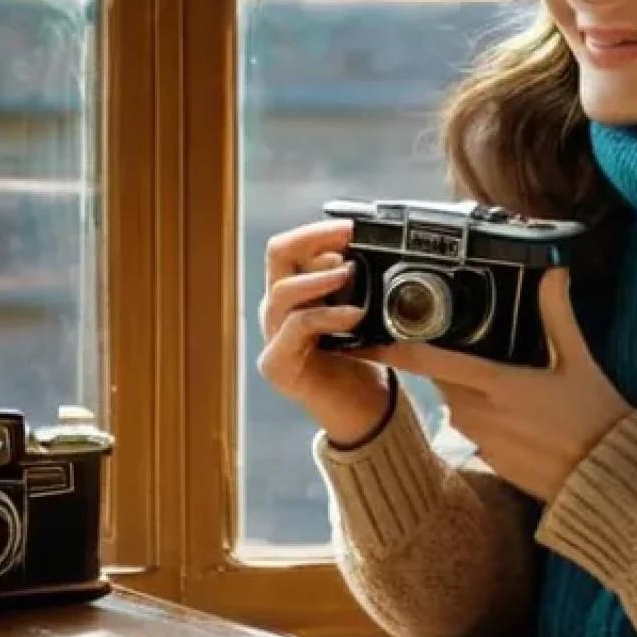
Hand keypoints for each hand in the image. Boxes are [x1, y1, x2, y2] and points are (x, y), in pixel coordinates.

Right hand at [256, 219, 390, 446]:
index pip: (291, 245)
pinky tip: (354, 314)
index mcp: (294, 290)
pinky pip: (297, 327)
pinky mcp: (278, 363)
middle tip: (347, 236)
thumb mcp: (360, 307)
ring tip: (350, 272)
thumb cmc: (361, 358)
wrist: (363, 409)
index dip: (318, 231)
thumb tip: (363, 247)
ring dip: (319, 277)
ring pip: (283, 290)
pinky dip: (327, 315)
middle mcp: (277, 308)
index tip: (352, 226)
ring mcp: (273, 336)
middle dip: (314, 238)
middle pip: (277, 254)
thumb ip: (354, 280)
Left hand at [358, 266, 631, 502]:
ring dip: (464, 383)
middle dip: (441, 356)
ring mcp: (482, 439)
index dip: (391, 349)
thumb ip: (557, 313)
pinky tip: (511, 405)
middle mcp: (478, 413)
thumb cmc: (595, 418)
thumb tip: (554, 271)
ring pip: (454, 399)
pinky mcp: (489, 458)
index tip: (366, 338)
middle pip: (439, 375)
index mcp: (494, 384)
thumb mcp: (577, 359)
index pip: (426, 361)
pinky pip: (470, 424)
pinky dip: (480, 408)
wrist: (607, 481)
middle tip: (452, 336)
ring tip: (498, 370)